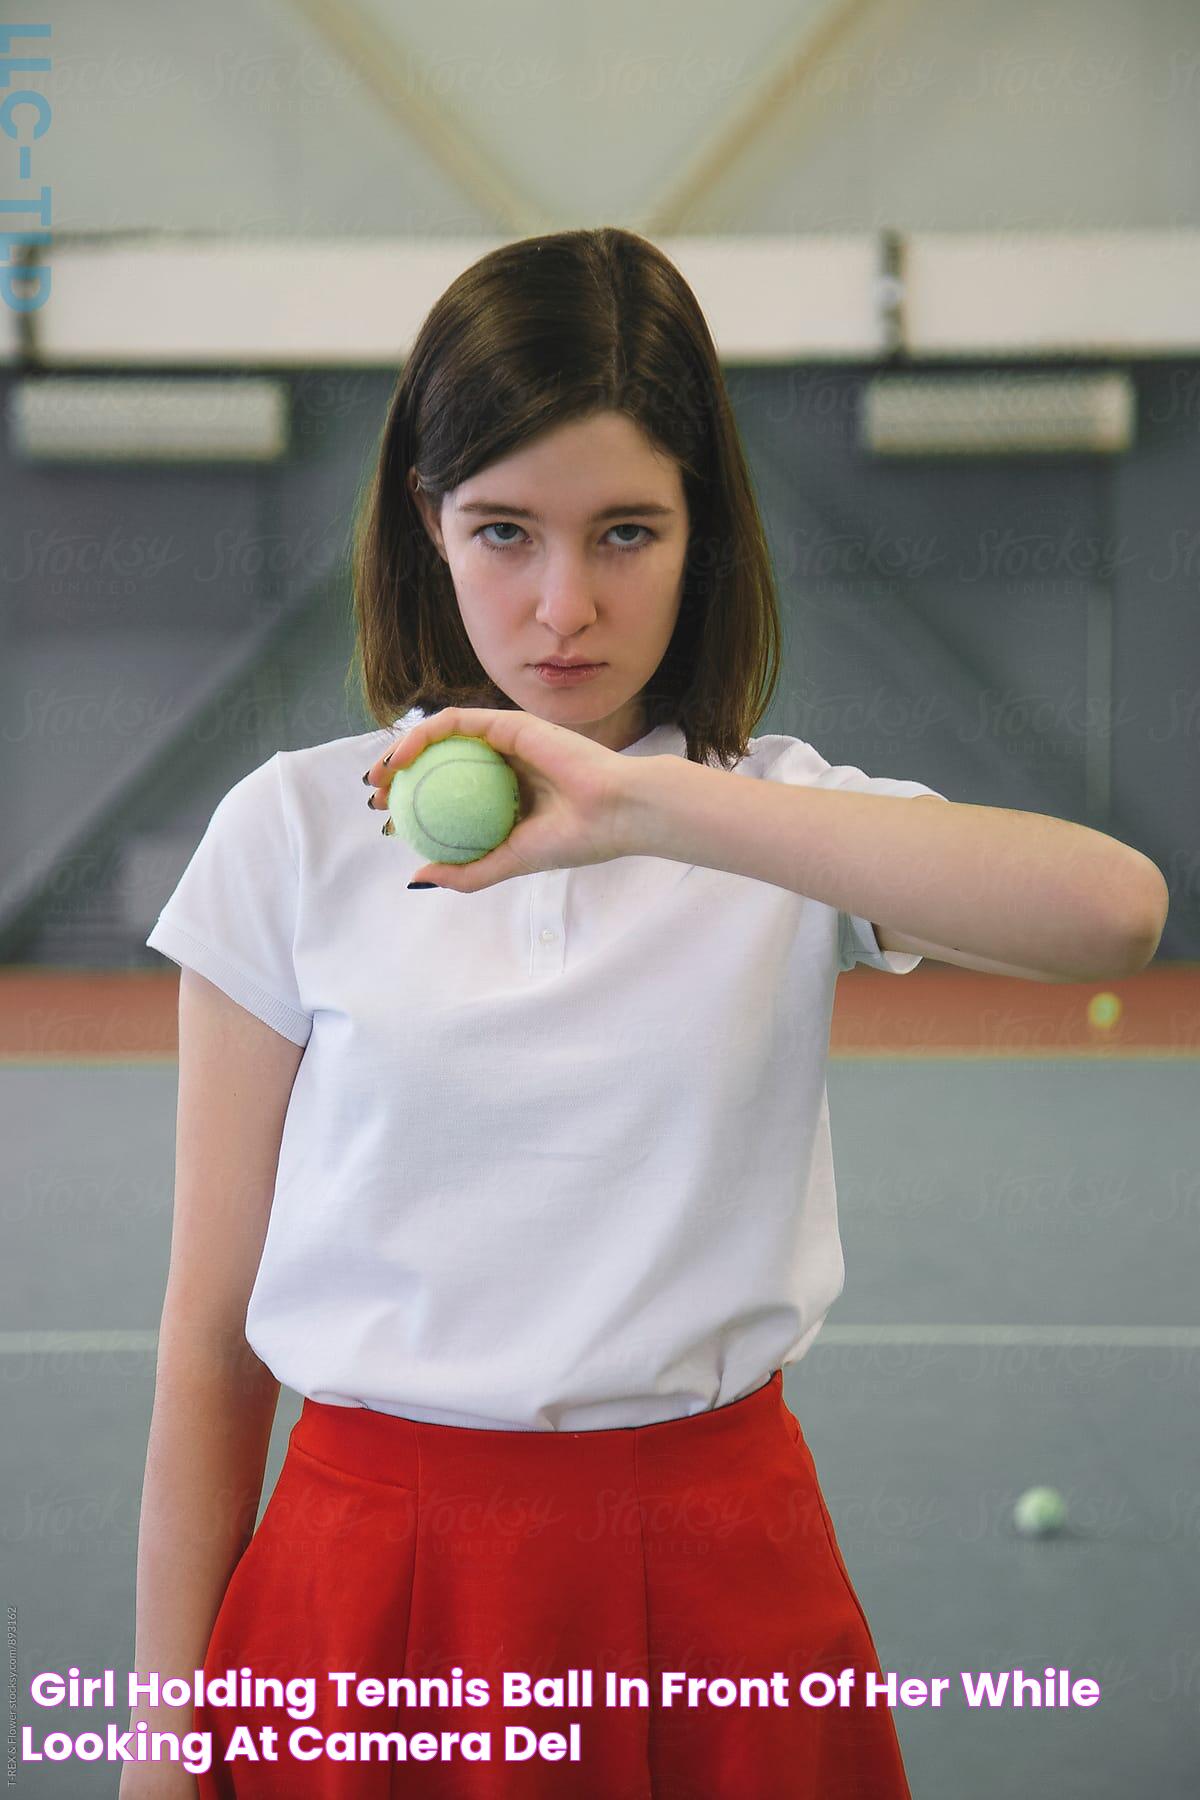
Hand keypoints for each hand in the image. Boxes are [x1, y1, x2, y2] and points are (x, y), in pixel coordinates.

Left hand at [364, 707, 638, 892]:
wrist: (615, 812)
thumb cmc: (575, 840)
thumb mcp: (510, 862)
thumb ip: (468, 871)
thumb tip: (418, 875)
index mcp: (505, 795)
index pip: (449, 794)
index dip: (413, 804)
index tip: (389, 822)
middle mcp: (502, 764)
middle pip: (440, 764)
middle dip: (399, 777)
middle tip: (375, 800)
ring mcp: (504, 740)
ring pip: (441, 739)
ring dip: (401, 753)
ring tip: (378, 778)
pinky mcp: (507, 721)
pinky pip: (454, 722)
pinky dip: (422, 736)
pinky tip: (401, 759)